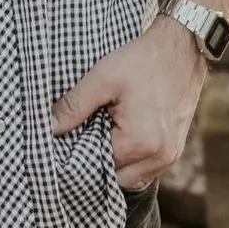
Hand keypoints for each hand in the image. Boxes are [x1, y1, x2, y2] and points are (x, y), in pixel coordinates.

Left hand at [51, 17, 207, 190]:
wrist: (180, 49)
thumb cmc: (142, 61)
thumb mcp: (102, 78)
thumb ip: (73, 106)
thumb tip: (48, 128)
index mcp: (139, 143)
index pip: (97, 167)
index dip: (79, 153)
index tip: (68, 138)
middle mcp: (159, 157)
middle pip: (116, 178)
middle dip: (98, 161)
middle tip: (84, 135)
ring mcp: (170, 156)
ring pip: (132, 177)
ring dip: (116, 163)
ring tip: (102, 133)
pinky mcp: (175, 150)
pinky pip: (147, 169)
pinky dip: (132, 160)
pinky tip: (120, 135)